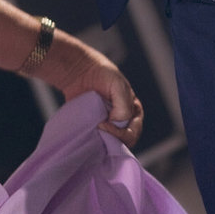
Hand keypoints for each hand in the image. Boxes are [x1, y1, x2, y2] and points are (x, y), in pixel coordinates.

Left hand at [41, 33, 143, 148]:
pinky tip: (88, 137)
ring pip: (111, 142)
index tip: (102, 125)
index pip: (133, 132)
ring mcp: (109, 124)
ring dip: (104, 142)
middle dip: (113, 139)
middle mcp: (123, 120)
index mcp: (134, 112)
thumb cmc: (102, 74)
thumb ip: (124, 107)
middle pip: (124, 141)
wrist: (80, 70)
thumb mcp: (118, 86)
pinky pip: (98, 140)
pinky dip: (94, 142)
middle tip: (98, 130)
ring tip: (93, 134)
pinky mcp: (95, 126)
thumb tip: (116, 123)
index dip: (120, 133)